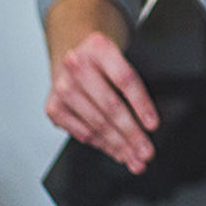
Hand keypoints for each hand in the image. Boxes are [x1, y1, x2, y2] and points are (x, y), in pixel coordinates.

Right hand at [45, 32, 158, 173]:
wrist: (74, 55)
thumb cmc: (103, 61)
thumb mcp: (120, 59)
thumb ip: (132, 85)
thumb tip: (147, 123)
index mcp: (99, 48)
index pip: (124, 79)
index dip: (141, 105)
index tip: (152, 125)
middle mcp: (76, 66)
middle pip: (110, 106)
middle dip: (131, 134)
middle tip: (146, 151)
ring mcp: (62, 88)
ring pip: (96, 124)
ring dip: (118, 145)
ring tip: (133, 157)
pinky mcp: (54, 107)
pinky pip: (82, 132)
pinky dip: (101, 145)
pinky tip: (115, 151)